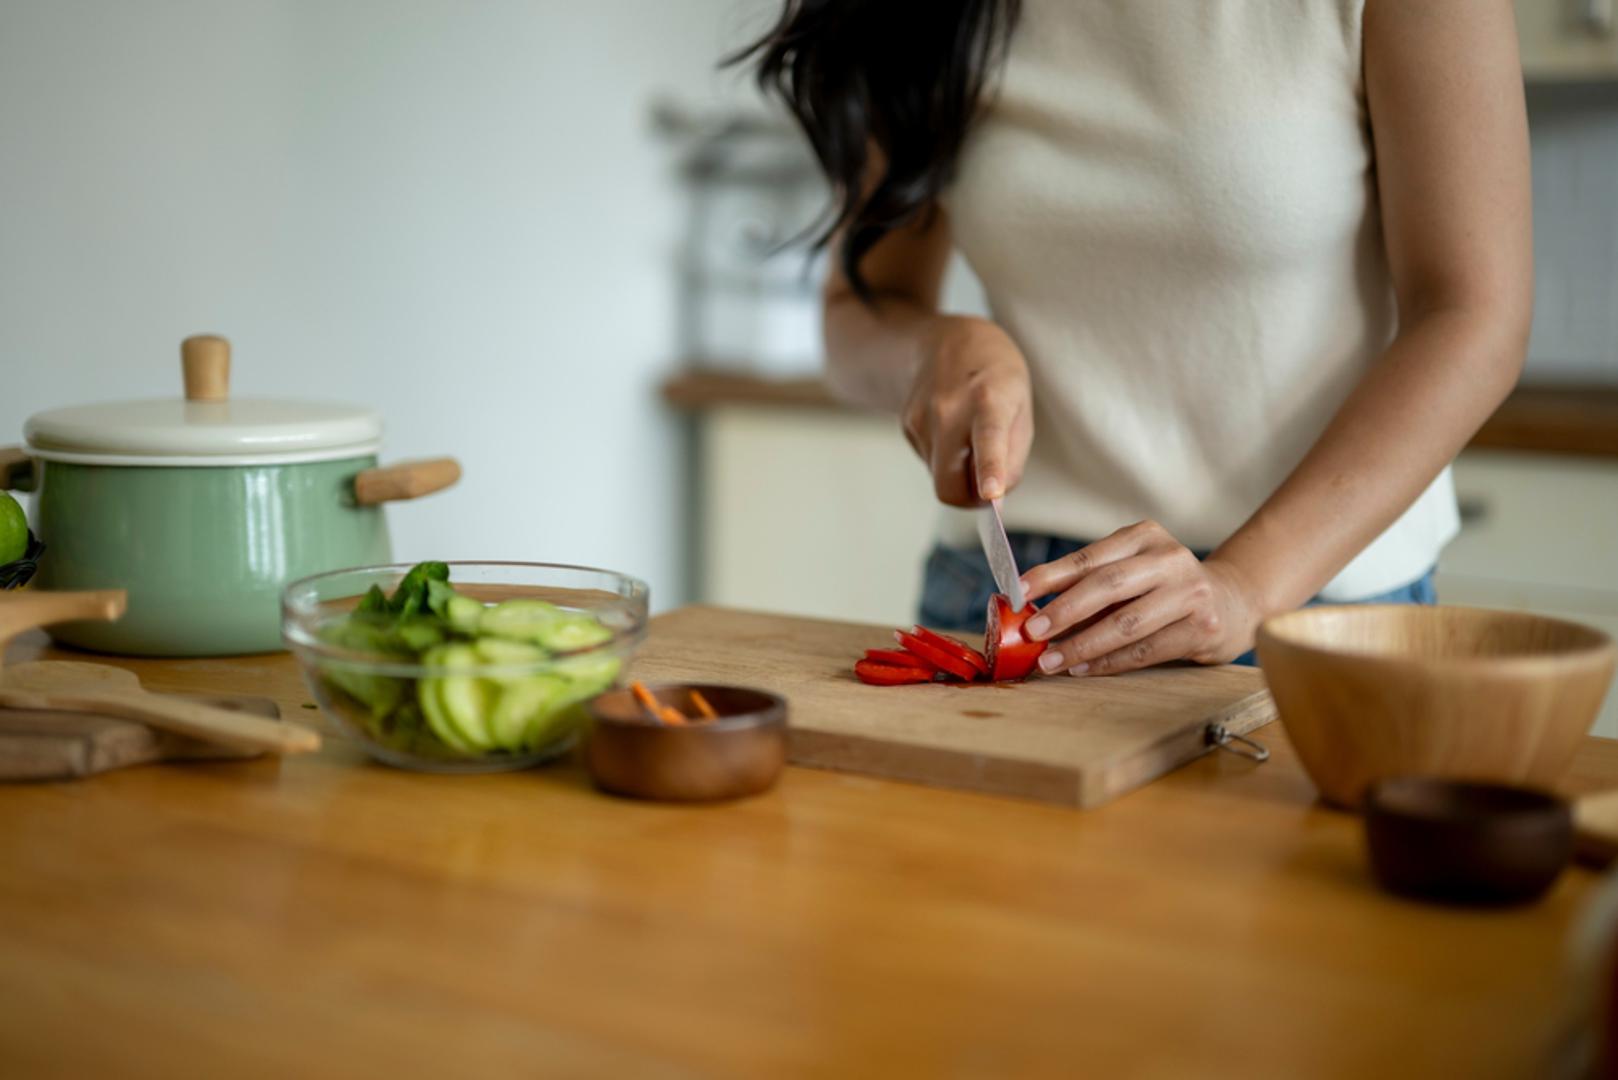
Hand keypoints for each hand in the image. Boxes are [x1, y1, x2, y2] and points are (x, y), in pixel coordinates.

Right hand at [901, 316, 1033, 505]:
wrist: (946, 341)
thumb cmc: (995, 377)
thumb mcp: (1021, 408)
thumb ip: (1013, 457)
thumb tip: (994, 498)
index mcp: (989, 398)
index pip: (989, 437)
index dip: (989, 468)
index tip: (991, 493)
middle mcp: (949, 408)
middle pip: (949, 485)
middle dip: (969, 498)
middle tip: (989, 486)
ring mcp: (921, 418)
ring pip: (939, 478)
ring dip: (959, 472)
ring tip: (970, 437)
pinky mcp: (906, 426)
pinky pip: (931, 463)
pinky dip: (946, 459)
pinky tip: (952, 429)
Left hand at [1018, 520, 1265, 675]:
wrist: (1231, 602)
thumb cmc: (1164, 587)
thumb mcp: (1132, 570)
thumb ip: (1090, 583)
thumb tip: (1032, 610)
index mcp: (1145, 536)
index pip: (1089, 557)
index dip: (1050, 575)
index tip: (1018, 593)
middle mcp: (1169, 559)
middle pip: (1106, 586)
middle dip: (1063, 611)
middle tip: (1030, 631)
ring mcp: (1189, 592)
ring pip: (1125, 623)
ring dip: (1081, 644)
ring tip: (1050, 660)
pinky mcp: (1201, 627)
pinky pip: (1145, 650)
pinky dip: (1108, 662)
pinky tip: (1082, 668)